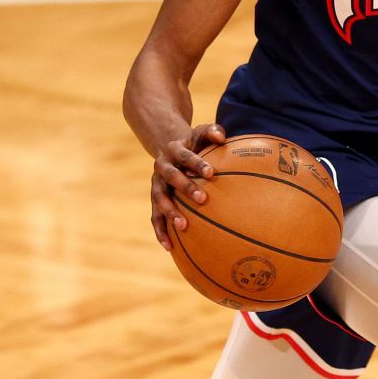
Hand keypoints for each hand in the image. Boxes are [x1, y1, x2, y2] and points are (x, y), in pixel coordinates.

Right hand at [150, 122, 224, 249]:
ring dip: (170, 212)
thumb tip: (223, 136)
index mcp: (174, 150)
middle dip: (186, 188)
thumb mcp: (202, 133)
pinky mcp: (155, 199)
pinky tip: (169, 247)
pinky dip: (160, 231)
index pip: (186, 155)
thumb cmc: (195, 143)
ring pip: (159, 199)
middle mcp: (162, 167)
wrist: (170, 148)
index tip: (211, 173)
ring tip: (183, 227)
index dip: (197, 163)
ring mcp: (156, 184)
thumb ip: (213, 132)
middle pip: (171, 177)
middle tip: (203, 199)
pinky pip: (155, 217)